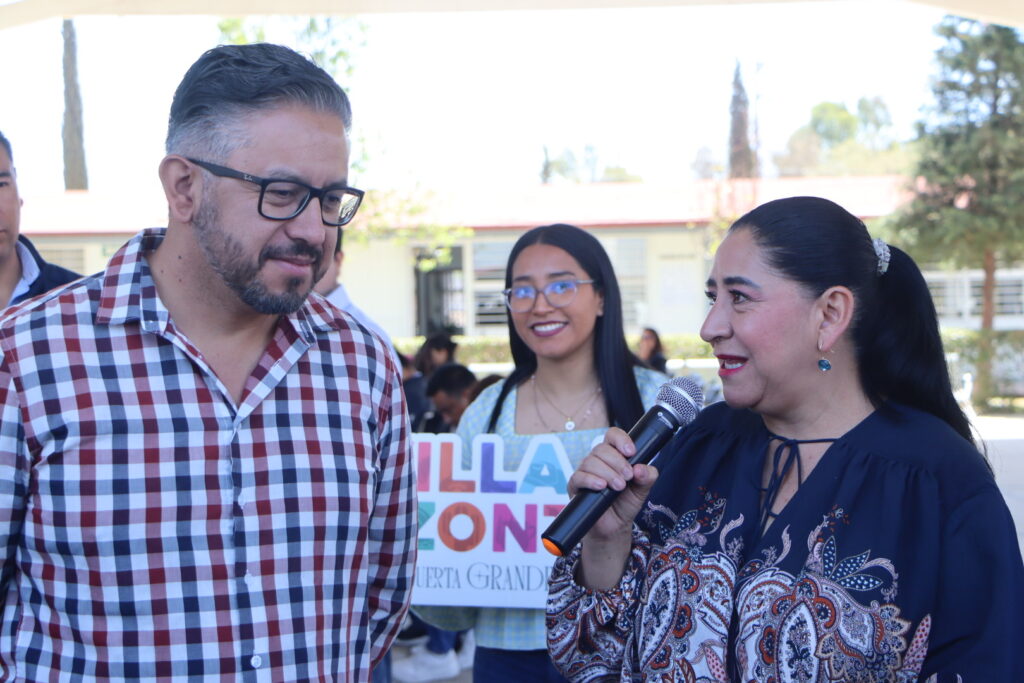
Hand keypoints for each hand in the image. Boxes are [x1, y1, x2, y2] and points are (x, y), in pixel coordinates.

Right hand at [568, 427, 659, 544]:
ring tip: (618, 487)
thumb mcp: (642, 490)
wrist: (614, 527)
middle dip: (618, 462)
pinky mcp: (575, 486)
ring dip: (607, 473)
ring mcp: (585, 472)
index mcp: (614, 456)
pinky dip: (591, 480)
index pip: (613, 436)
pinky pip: (579, 476)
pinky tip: (601, 486)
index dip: (621, 439)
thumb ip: (647, 477)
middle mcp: (598, 461)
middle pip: (602, 449)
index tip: (631, 452)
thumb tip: (641, 468)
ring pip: (590, 461)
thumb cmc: (625, 504)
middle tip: (628, 477)